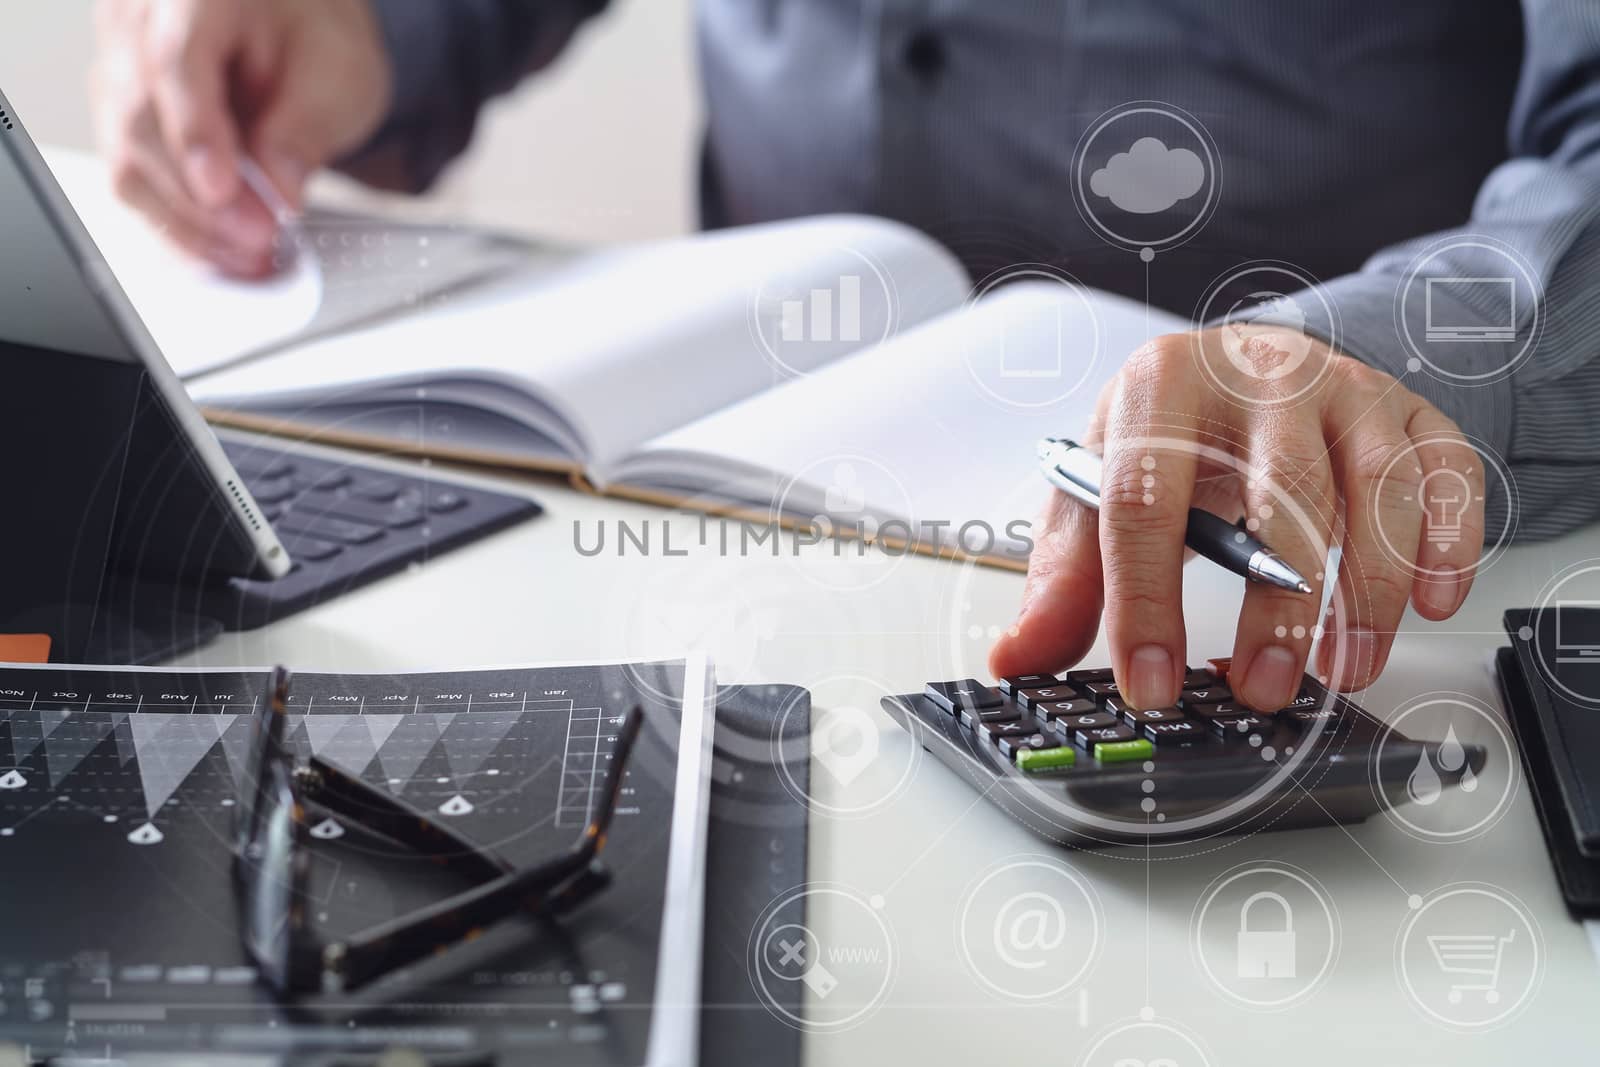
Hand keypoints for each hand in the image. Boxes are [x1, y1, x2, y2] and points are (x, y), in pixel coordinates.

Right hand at [90, 0, 391, 275]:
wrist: (297, 29)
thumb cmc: (314, 38)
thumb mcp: (338, 75)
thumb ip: (305, 128)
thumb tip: (278, 191)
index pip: (176, 62)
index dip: (195, 134)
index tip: (220, 192)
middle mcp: (138, 24)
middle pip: (142, 118)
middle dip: (200, 197)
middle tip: (258, 238)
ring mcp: (120, 70)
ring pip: (129, 157)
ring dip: (189, 221)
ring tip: (250, 254)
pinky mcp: (123, 118)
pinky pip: (135, 178)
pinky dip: (179, 222)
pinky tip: (222, 248)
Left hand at [989, 326, 1485, 710]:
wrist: (1238, 364)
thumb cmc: (1165, 434)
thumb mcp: (1096, 488)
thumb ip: (1064, 577)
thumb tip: (1019, 658)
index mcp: (1161, 385)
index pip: (1146, 497)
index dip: (1145, 600)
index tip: (1148, 682)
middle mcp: (1260, 374)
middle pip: (1279, 492)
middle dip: (1278, 606)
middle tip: (1265, 689)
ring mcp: (1344, 389)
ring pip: (1376, 487)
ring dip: (1369, 589)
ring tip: (1345, 670)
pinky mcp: (1409, 411)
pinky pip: (1446, 473)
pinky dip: (1450, 543)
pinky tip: (1432, 605)